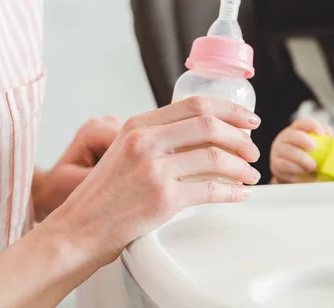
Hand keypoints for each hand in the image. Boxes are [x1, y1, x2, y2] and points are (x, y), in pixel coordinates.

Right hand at [46, 97, 261, 265]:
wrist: (80, 228)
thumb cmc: (105, 193)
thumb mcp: (125, 151)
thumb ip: (157, 137)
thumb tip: (202, 134)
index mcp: (139, 125)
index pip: (195, 104)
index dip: (229, 109)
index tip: (248, 119)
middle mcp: (146, 141)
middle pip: (209, 125)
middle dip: (240, 137)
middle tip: (253, 149)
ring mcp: (155, 169)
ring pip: (215, 158)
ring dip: (241, 167)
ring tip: (250, 175)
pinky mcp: (163, 199)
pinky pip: (210, 190)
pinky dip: (232, 192)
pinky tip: (240, 194)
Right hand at [270, 118, 332, 183]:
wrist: (291, 173)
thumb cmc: (306, 156)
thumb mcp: (314, 146)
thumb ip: (323, 140)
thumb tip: (332, 138)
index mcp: (295, 130)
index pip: (302, 123)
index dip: (311, 125)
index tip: (321, 132)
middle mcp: (284, 138)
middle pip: (292, 135)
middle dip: (303, 140)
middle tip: (314, 147)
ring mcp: (278, 151)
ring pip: (288, 151)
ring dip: (301, 159)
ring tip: (312, 166)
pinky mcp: (276, 164)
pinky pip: (284, 165)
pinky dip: (296, 170)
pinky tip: (305, 173)